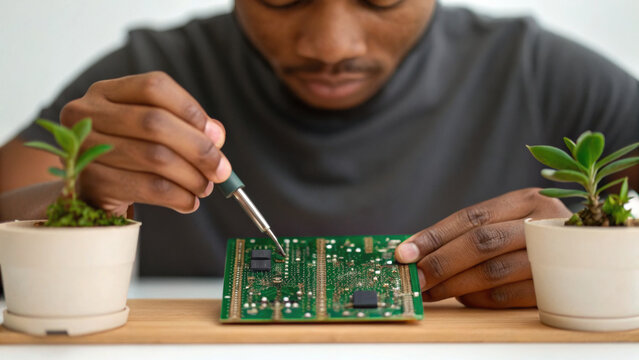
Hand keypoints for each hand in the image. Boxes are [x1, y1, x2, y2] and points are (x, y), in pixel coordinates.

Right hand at [60, 71, 230, 214]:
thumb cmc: (129, 159)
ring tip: (206, 187)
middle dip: (198, 148)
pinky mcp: (89, 182)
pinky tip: (189, 202)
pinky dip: (178, 196)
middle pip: (155, 122)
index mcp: (106, 92)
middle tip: (221, 170)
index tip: (217, 136)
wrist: (91, 196)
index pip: (154, 87)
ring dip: (191, 176)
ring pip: (155, 156)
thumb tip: (216, 134)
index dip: (191, 110)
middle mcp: (86, 112)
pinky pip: (148, 187)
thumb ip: (185, 127)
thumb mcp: (153, 135)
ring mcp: (83, 147)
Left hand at [395, 188, 571, 307]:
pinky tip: (463, 298)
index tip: (404, 252)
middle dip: (439, 262)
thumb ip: (472, 233)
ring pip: (492, 272)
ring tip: (430, 290)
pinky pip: (507, 296)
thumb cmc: (538, 238)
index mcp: (527, 201)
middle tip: (413, 277)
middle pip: (481, 242)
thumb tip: (418, 252)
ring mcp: (554, 257)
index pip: (471, 217)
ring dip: (453, 285)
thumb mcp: (511, 222)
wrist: (598, 255)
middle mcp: (543, 224)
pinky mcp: (557, 288)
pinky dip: (478, 300)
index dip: (433, 235)